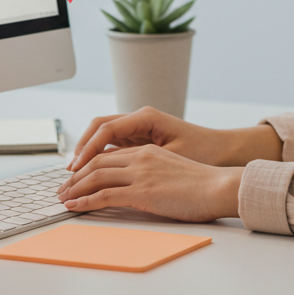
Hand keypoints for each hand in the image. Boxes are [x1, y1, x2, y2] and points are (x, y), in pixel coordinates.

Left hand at [58, 144, 242, 222]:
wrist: (219, 187)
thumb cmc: (202, 185)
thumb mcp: (172, 170)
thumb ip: (152, 173)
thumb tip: (136, 188)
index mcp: (147, 151)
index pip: (108, 155)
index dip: (87, 166)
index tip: (76, 177)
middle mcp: (140, 157)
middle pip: (96, 163)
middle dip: (75, 177)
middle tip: (62, 189)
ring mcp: (140, 173)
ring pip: (96, 177)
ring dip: (75, 189)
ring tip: (63, 199)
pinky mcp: (142, 192)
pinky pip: (104, 195)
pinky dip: (85, 201)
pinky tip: (75, 207)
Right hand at [67, 107, 223, 171]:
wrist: (224, 152)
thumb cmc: (204, 153)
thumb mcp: (173, 157)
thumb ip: (143, 162)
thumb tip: (114, 174)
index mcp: (146, 118)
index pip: (106, 129)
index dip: (87, 149)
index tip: (76, 168)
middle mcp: (140, 119)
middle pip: (99, 128)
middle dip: (81, 150)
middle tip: (69, 174)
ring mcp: (139, 128)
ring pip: (103, 136)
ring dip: (88, 154)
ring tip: (74, 176)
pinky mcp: (141, 140)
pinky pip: (113, 145)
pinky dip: (100, 157)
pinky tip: (92, 174)